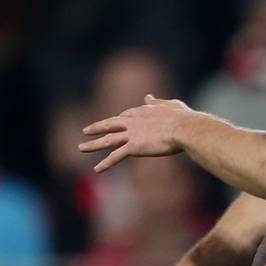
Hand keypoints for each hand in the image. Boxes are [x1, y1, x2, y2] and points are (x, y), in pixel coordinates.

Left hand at [79, 95, 198, 171]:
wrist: (184, 128)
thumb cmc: (183, 118)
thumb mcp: (171, 105)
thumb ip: (158, 102)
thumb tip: (148, 96)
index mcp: (143, 111)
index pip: (125, 115)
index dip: (119, 120)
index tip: (114, 123)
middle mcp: (133, 122)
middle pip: (110, 124)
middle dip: (97, 127)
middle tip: (85, 131)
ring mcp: (132, 134)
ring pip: (108, 140)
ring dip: (93, 144)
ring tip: (81, 148)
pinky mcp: (133, 147)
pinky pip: (116, 156)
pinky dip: (106, 163)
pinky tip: (97, 169)